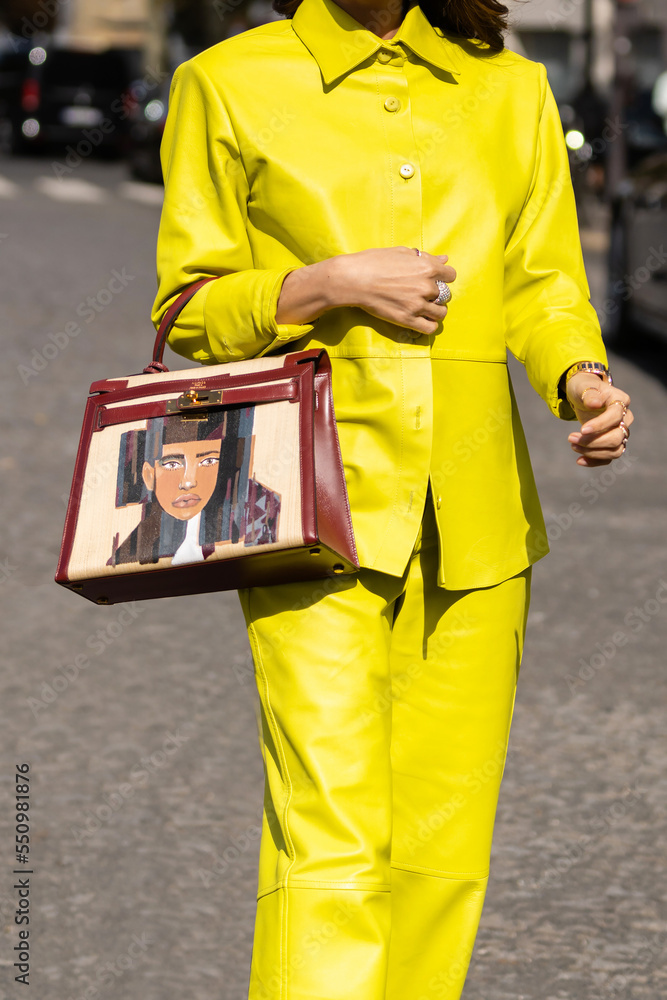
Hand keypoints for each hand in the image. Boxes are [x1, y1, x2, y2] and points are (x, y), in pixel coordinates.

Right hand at [329, 246, 456, 336]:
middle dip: (437, 294)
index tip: (435, 279)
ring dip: (435, 311)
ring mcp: (417, 305)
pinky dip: (429, 325)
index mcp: (427, 268)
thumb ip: (425, 258)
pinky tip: (421, 319)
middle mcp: (426, 287)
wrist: (354, 279)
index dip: (443, 277)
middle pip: (445, 295)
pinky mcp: (407, 319)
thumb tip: (445, 260)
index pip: (451, 275)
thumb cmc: (374, 262)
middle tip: (424, 294)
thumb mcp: (402, 253)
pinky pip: (430, 328)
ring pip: (441, 313)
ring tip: (425, 308)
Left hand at [565, 373, 633, 466]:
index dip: (600, 425)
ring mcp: (621, 432)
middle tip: (570, 438)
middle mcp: (626, 418)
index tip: (582, 430)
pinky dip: (594, 461)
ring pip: (615, 450)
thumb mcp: (583, 386)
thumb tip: (595, 403)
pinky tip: (579, 460)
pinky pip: (608, 457)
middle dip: (593, 442)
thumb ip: (589, 394)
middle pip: (617, 437)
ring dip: (593, 453)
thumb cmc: (584, 388)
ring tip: (572, 446)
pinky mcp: (613, 443)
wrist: (584, 394)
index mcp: (621, 401)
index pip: (616, 416)